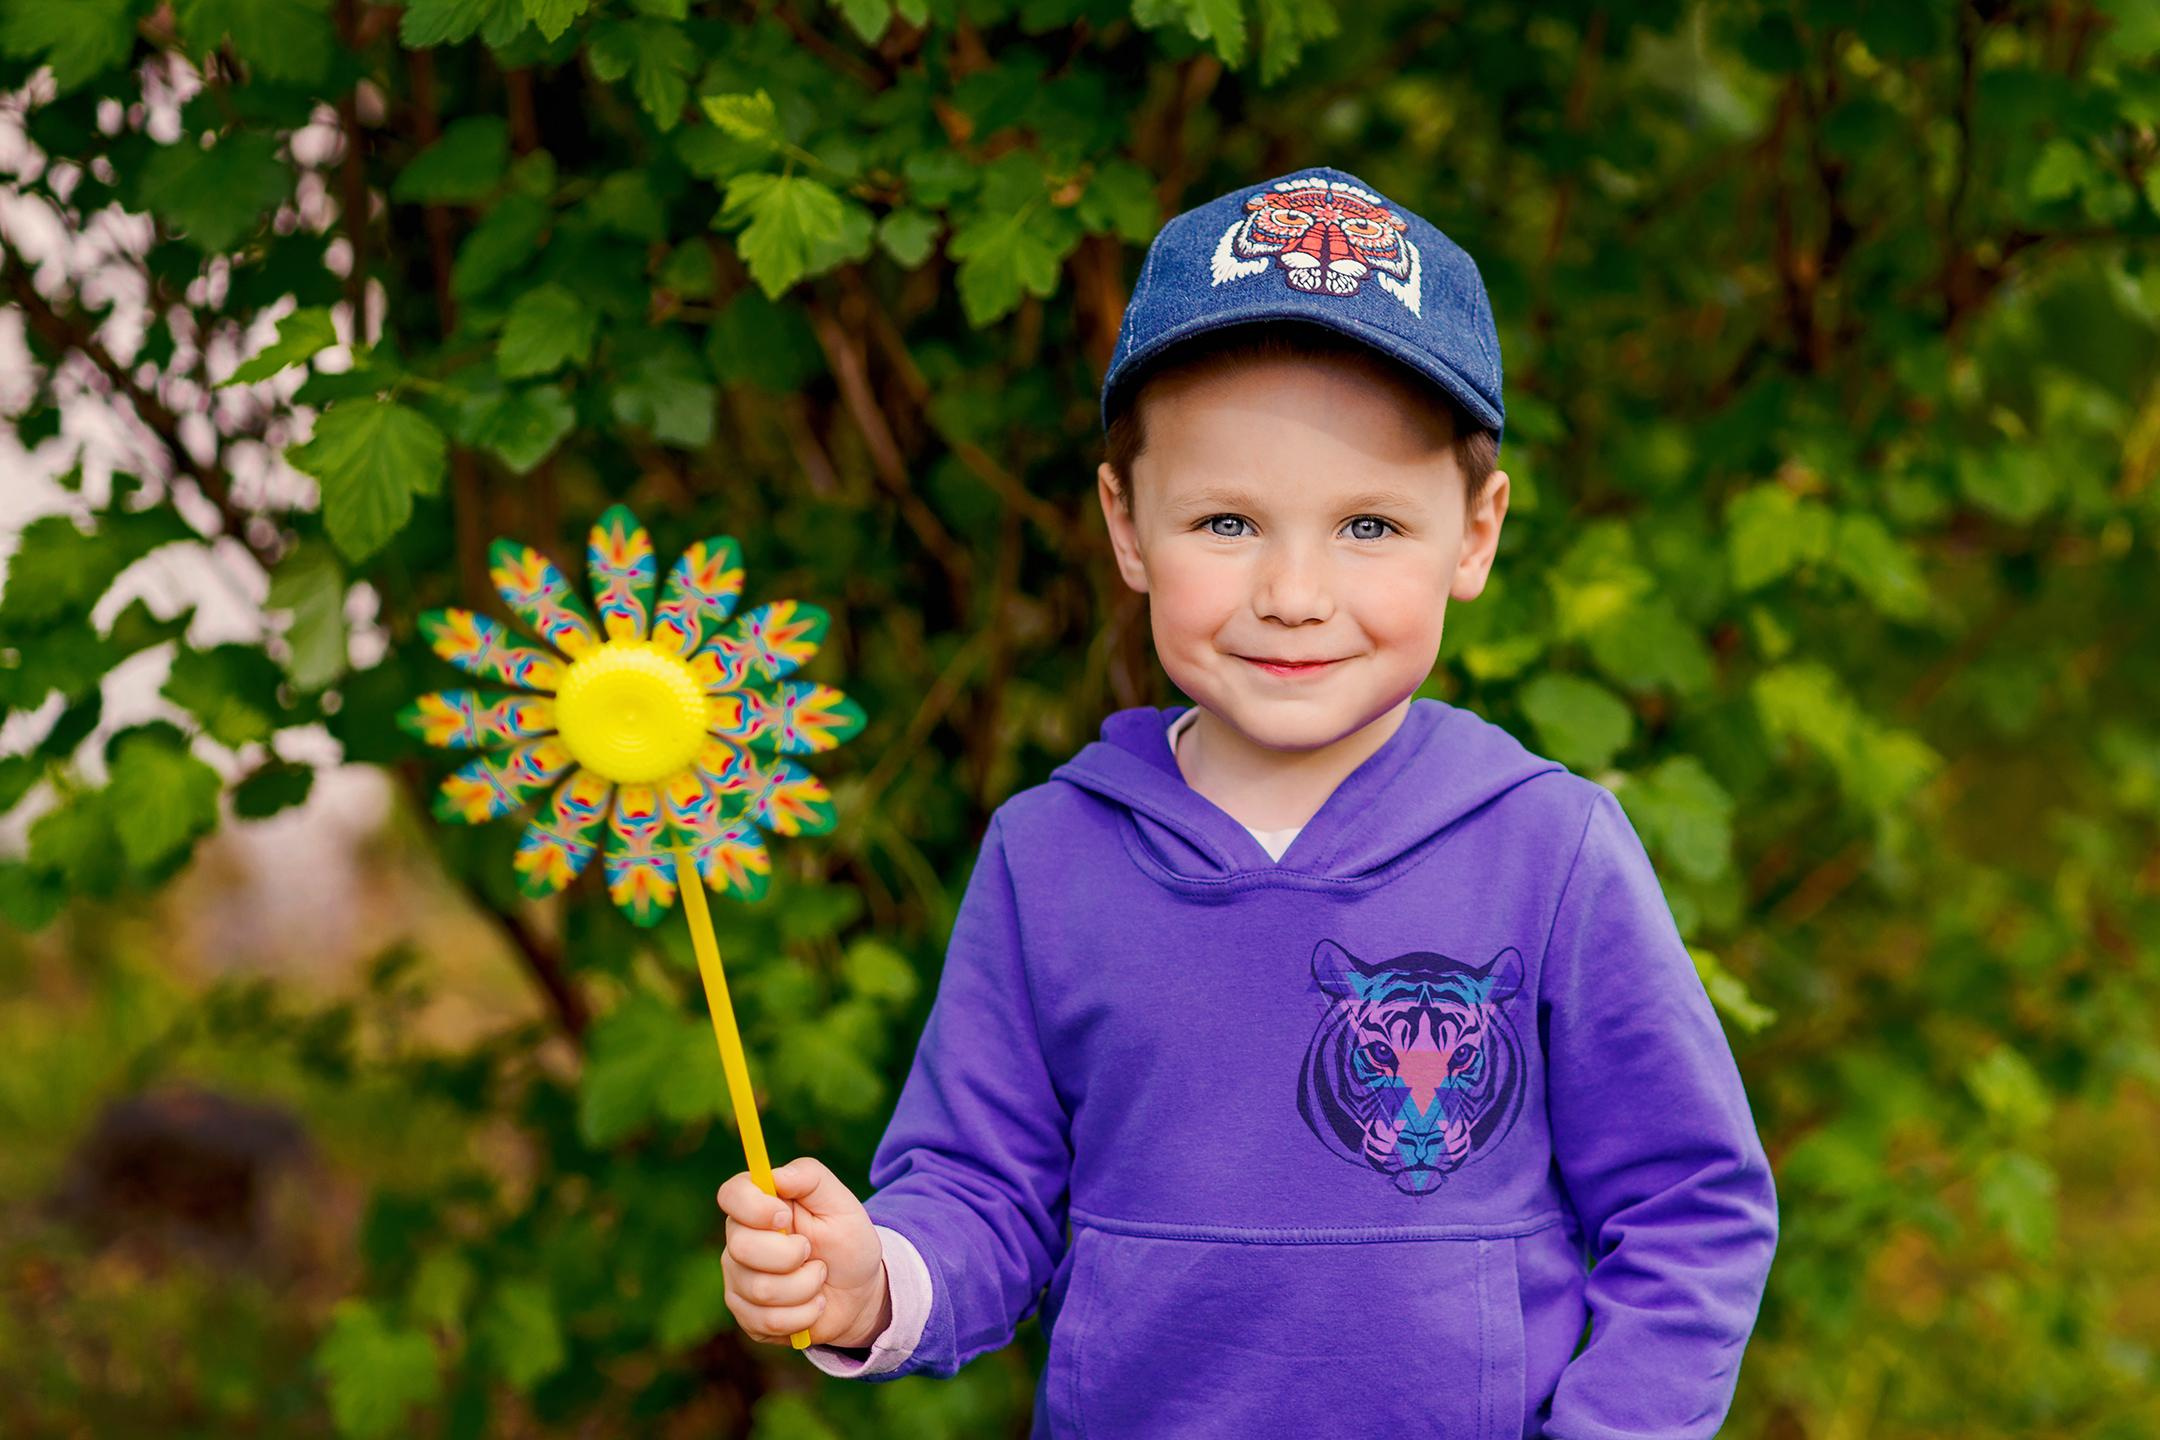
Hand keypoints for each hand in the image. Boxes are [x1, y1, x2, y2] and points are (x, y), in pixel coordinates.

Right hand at [718, 1156, 890, 1348]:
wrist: (858, 1294)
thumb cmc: (847, 1241)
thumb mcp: (840, 1203)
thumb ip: (810, 1177)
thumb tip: (775, 1175)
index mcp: (758, 1204)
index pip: (731, 1194)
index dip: (755, 1207)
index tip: (786, 1217)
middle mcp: (739, 1240)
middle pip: (742, 1248)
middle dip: (791, 1255)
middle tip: (813, 1254)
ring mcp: (738, 1280)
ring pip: (761, 1290)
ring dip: (806, 1286)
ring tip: (819, 1278)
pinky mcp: (747, 1316)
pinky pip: (768, 1321)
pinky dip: (804, 1314)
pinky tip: (814, 1304)